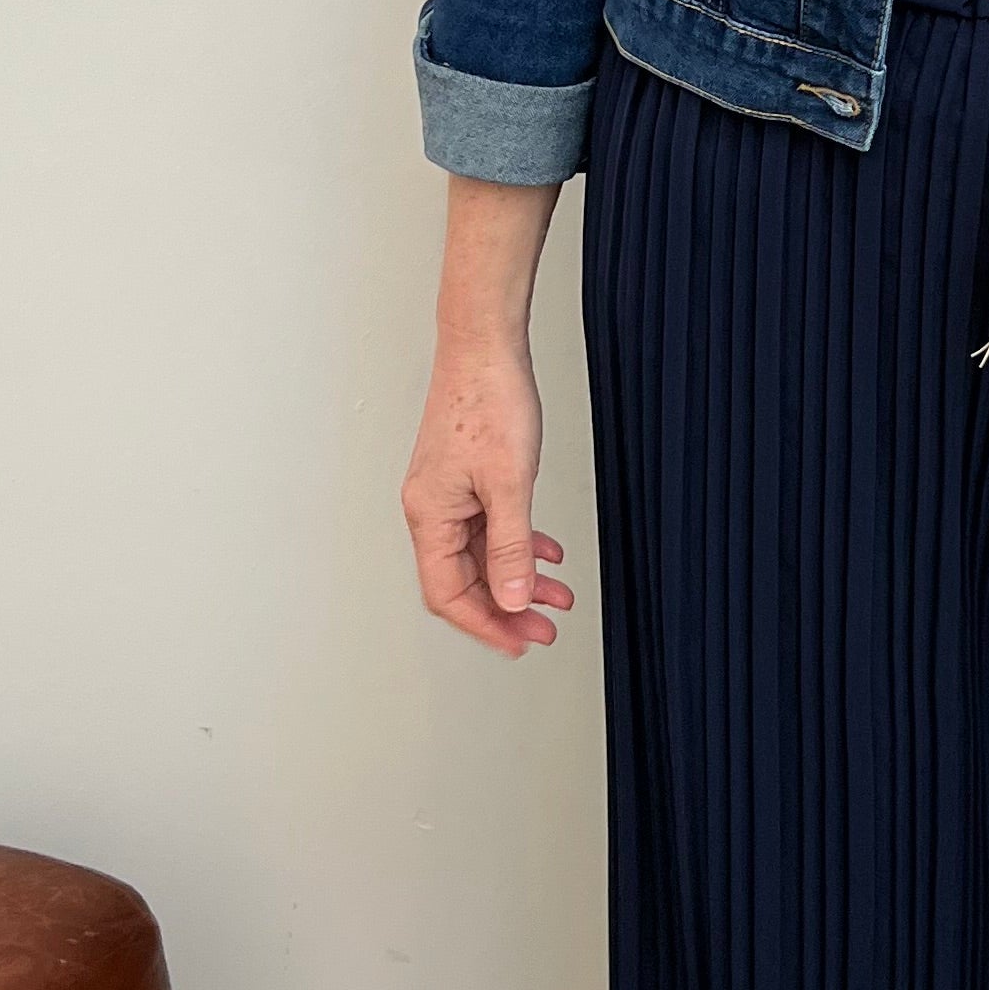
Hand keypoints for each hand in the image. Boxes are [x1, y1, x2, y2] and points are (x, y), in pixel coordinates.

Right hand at [403, 173, 572, 656]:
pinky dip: (519, 544)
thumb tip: (510, 601)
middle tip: (546, 629)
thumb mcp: (510, 485)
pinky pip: (490, 527)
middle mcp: (432, 510)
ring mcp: (449, 494)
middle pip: (464, 581)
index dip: (485, 625)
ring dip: (519, 578)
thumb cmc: (488, 402)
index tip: (520, 643)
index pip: (449, 594)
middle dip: (507, 609)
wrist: (485, 346)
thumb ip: (511, 548)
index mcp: (430, 516)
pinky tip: (549, 552)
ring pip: (482, 555)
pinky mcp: (467, 478)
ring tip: (558, 595)